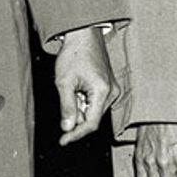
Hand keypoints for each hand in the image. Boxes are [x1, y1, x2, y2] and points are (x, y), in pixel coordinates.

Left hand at [54, 25, 118, 146]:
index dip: (76, 134)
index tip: (63, 141)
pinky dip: (84, 102)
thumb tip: (68, 128)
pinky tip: (77, 89)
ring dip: (80, 108)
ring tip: (71, 89)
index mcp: (102, 92)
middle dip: (76, 118)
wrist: (84, 35)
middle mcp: (112, 92)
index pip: (91, 124)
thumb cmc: (74, 54)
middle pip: (93, 118)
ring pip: (94, 111)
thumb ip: (67, 107)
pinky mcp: (109, 86)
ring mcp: (112, 89)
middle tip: (63, 104)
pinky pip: (97, 102)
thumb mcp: (64, 82)